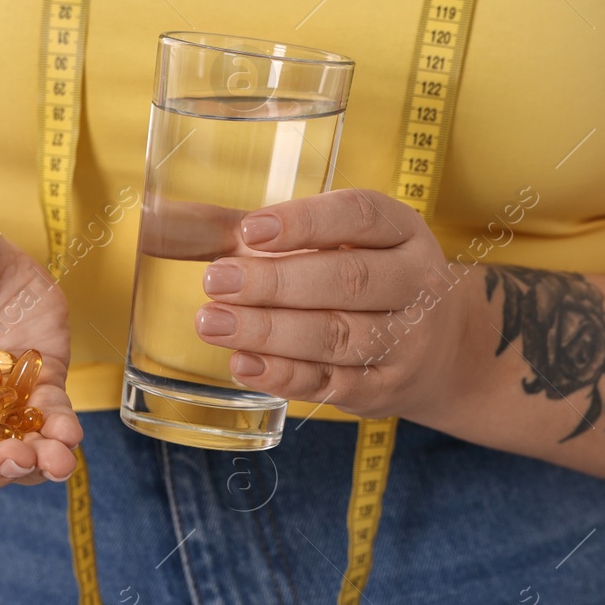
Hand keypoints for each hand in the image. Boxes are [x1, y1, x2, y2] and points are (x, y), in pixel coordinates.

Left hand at [193, 188, 473, 420]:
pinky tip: (243, 363)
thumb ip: (253, 231)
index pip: (359, 216)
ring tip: (212, 323)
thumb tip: (166, 219)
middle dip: (275, 283)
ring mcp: (406, 340)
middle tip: (216, 281)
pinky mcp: (385, 388)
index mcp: (400, 230)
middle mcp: (415, 281)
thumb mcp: (327, 242)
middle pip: (348, 280)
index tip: (250, 230)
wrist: (438, 348)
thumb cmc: (359, 278)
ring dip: (269, 332)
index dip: (305, 223)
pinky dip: (284, 375)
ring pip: (338, 336)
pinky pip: (333, 383)